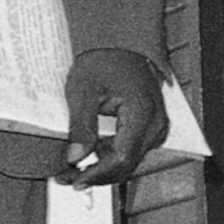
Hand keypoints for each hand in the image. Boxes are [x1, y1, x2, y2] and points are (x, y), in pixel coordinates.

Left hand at [58, 47, 166, 187]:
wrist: (119, 43)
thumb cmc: (103, 60)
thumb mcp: (83, 91)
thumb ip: (81, 127)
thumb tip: (75, 158)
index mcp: (143, 114)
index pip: (122, 158)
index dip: (97, 174)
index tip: (75, 180)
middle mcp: (156, 124)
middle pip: (128, 164)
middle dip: (97, 176)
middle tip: (67, 180)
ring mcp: (156, 125)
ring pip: (130, 160)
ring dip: (102, 168)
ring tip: (72, 171)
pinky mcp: (150, 126)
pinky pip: (131, 149)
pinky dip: (110, 156)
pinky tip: (88, 156)